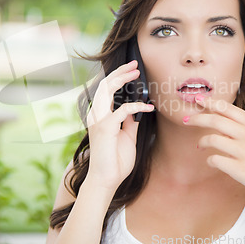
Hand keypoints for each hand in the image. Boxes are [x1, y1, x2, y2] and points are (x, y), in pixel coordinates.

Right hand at [85, 60, 154, 190]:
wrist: (106, 179)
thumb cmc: (115, 160)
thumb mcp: (126, 136)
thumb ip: (129, 121)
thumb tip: (136, 110)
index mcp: (99, 116)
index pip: (106, 90)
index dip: (118, 77)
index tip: (132, 71)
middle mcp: (96, 114)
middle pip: (105, 85)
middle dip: (120, 72)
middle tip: (135, 64)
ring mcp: (98, 120)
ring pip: (107, 90)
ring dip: (122, 79)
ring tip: (136, 72)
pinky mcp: (105, 127)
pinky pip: (123, 110)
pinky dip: (137, 106)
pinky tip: (148, 107)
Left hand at [183, 96, 244, 203]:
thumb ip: (244, 126)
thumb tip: (221, 119)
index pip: (226, 107)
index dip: (209, 102)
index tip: (196, 99)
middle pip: (214, 120)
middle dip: (196, 118)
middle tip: (186, 120)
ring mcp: (243, 151)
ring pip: (212, 139)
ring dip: (201, 142)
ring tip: (199, 146)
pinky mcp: (240, 169)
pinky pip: (215, 160)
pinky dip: (209, 159)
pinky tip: (211, 161)